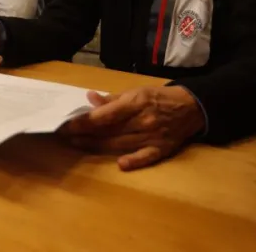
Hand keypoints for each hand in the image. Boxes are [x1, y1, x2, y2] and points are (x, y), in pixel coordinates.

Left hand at [59, 86, 204, 170]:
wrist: (191, 107)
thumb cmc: (158, 97)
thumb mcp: (135, 91)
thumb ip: (112, 98)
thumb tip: (90, 98)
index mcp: (135, 103)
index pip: (104, 115)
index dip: (83, 121)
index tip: (66, 125)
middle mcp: (143, 120)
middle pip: (109, 131)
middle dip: (84, 134)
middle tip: (64, 136)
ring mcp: (153, 136)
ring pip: (120, 144)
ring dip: (97, 146)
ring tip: (77, 145)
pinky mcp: (162, 149)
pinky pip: (146, 157)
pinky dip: (134, 161)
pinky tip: (121, 164)